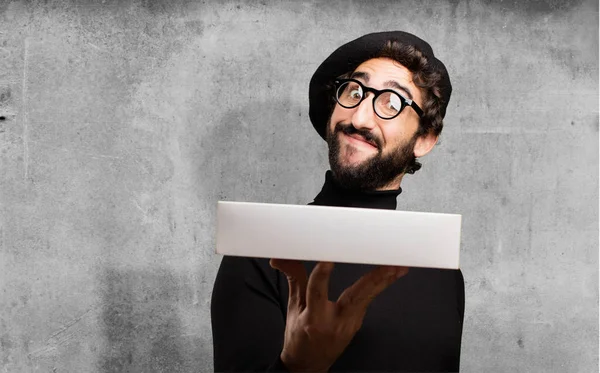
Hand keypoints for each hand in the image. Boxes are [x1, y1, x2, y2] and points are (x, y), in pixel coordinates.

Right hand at [269, 259, 408, 372]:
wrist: (309, 364)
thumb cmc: (300, 338)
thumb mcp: (293, 308)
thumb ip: (293, 279)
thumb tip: (281, 259)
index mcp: (312, 318)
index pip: (316, 292)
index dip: (321, 276)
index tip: (327, 261)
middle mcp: (334, 322)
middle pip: (356, 298)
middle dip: (374, 280)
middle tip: (389, 265)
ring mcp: (349, 324)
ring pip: (368, 299)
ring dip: (385, 281)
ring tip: (398, 267)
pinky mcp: (357, 323)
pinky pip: (368, 301)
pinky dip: (380, 286)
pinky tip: (392, 274)